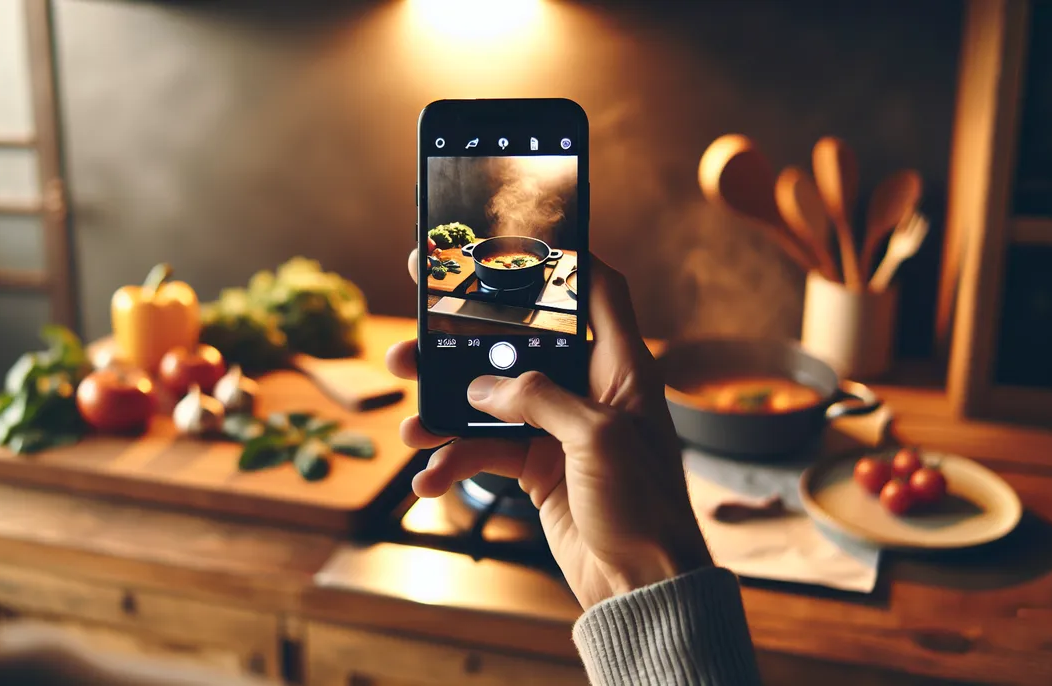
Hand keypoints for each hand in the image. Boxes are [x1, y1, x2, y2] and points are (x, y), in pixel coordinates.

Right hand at [388, 252, 711, 608]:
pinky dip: (453, 462)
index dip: (563, 259)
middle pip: (520, 343)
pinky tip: (427, 479)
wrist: (641, 586)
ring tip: (408, 421)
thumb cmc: (643, 506)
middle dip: (465, 337)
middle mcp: (586, 389)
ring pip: (488, 400)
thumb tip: (482, 389)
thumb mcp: (597, 439)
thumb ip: (540, 400)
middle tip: (417, 322)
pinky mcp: (535, 467)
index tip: (512, 241)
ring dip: (444, 409)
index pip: (597, 291)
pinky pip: (483, 451)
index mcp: (619, 367)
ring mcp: (557, 428)